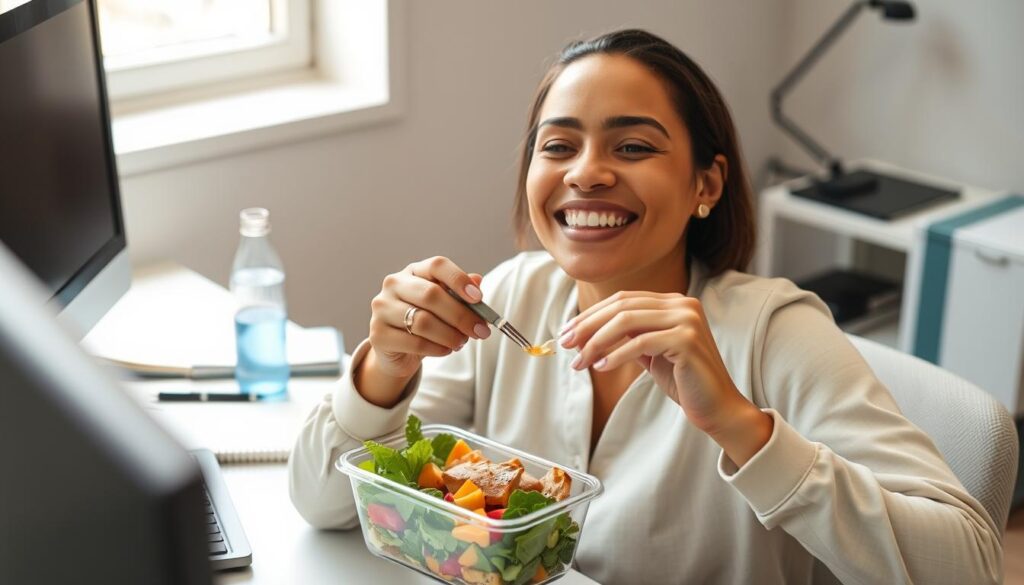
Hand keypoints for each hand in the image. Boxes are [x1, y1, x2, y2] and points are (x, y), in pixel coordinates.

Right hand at [367, 256, 489, 380]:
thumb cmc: (426, 321)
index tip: (478, 298)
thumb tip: (478, 280)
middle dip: (461, 315)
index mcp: (414, 271)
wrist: (398, 350)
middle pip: (431, 295)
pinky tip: (446, 350)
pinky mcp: (378, 334)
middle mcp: (394, 284)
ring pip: (423, 321)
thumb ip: (461, 294)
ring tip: (462, 342)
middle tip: (480, 331)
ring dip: (450, 335)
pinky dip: (437, 348)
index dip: (459, 279)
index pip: (436, 265)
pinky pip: (415, 342)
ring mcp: (382, 309)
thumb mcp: (446, 306)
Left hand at [560, 291, 771, 462]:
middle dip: (588, 325)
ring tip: (579, 361)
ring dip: (596, 342)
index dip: (591, 315)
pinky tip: (601, 367)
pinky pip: (641, 343)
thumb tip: (584, 332)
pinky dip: (617, 354)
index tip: (566, 332)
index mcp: (673, 302)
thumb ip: (627, 337)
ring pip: (627, 321)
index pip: (622, 300)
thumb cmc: (682, 381)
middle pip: (621, 306)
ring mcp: (687, 319)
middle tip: (565, 344)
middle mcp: (682, 304)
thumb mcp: (650, 352)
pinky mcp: (687, 340)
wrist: (716, 407)